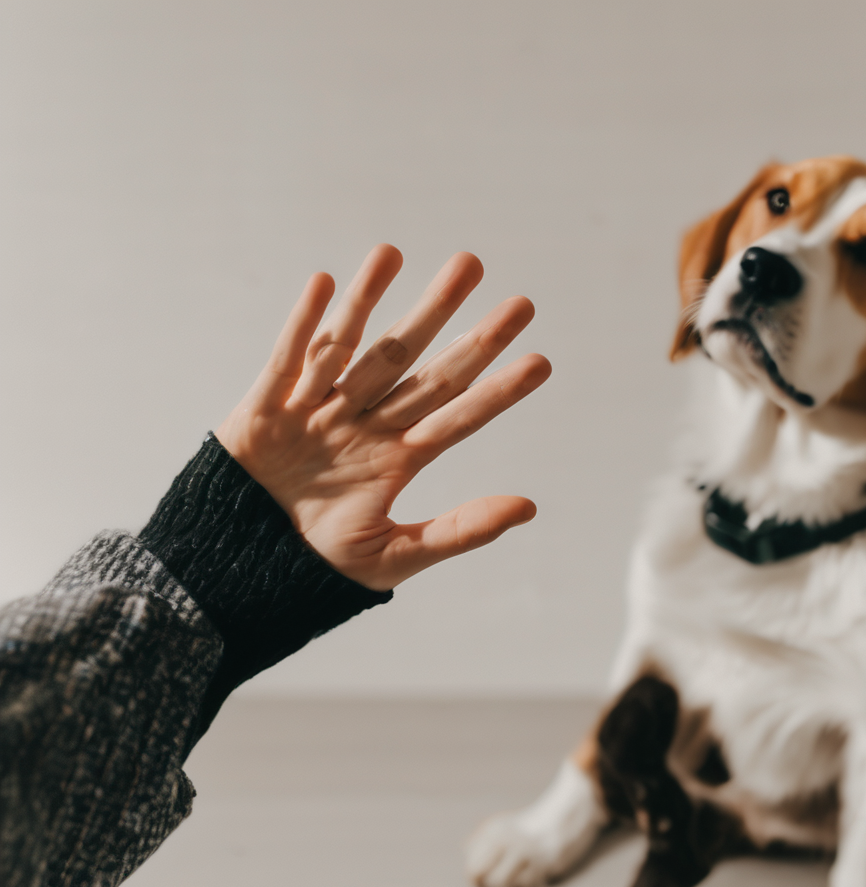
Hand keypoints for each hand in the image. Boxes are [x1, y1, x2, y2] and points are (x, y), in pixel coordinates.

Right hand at [215, 244, 550, 591]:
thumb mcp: (395, 555)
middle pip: (410, 363)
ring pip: (350, 348)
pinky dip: (303, 326)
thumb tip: (529, 507)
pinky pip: (286, 361)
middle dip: (443, 316)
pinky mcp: (265, 409)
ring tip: (393, 251)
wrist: (243, 572)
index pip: (456, 414)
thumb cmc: (317, 568)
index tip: (539, 361)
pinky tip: (327, 282)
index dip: (495, 388)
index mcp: (397, 459)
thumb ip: (460, 530)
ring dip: (370, 300)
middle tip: (473, 264)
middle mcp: (363, 425)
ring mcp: (315, 412)